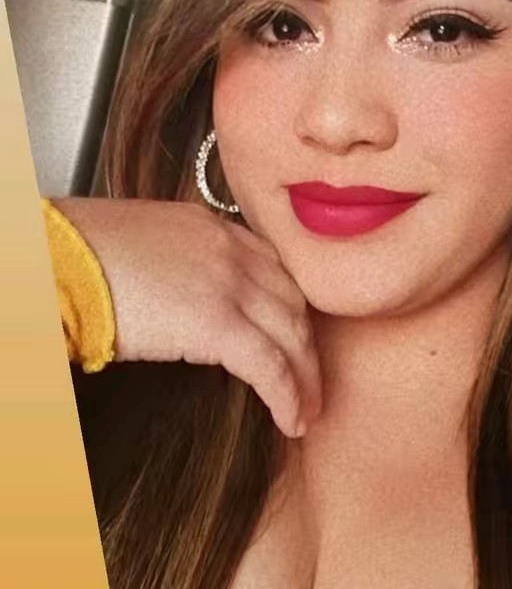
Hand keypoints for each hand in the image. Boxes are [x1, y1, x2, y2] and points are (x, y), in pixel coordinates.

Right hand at [52, 197, 321, 437]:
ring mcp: (229, 284)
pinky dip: (288, 396)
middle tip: (313, 381)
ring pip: (291, 335)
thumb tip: (194, 301)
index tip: (297, 339)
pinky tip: (292, 421)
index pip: (275, 271)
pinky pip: (271, 366)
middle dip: (308, 347)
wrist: (59, 260)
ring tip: (308, 412)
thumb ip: (186, 264)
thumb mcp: (150, 246)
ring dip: (306, 378)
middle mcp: (233, 251)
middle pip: (293, 303)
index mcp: (216, 229)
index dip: (292, 310)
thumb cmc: (86, 256)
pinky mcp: (217, 323)